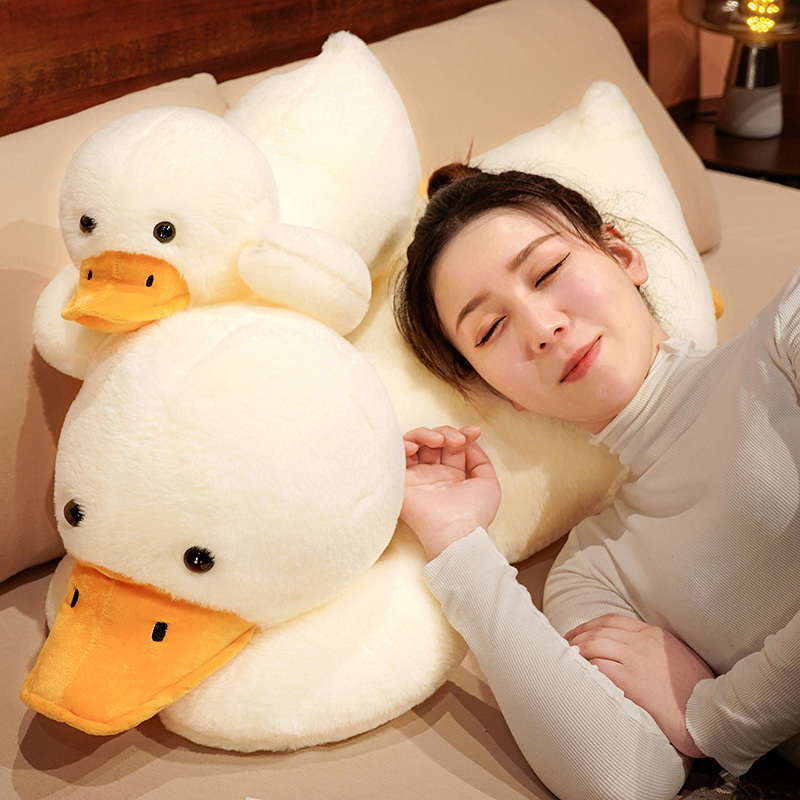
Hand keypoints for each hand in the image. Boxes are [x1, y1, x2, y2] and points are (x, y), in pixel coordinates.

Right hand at [401, 425, 500, 559]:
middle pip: (434, 440)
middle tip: (456, 440)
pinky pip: (395, 455)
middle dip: (446, 433)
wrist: (456, 532)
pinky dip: (404, 444)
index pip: (453, 445)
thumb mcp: (488, 483)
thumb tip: (469, 441)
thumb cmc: (474, 514)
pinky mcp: (400, 481)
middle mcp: (433, 474)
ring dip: (427, 434)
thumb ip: (480, 459)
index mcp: (452, 475)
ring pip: (415, 442)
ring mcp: (416, 476)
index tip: (475, 432)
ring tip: (438, 441)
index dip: (463, 434)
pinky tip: (416, 448)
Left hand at [565, 614, 713, 757]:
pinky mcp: (631, 678)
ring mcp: (636, 658)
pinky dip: (584, 666)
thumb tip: (633, 654)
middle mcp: (643, 640)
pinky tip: (577, 672)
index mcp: (654, 634)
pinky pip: (598, 665)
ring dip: (576, 650)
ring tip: (565, 658)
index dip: (589, 625)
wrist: (708, 712)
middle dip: (577, 636)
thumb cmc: (697, 692)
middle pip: (599, 629)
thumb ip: (655, 650)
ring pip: (594, 643)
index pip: (612, 620)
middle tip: (564, 645)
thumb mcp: (677, 658)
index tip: (577, 633)